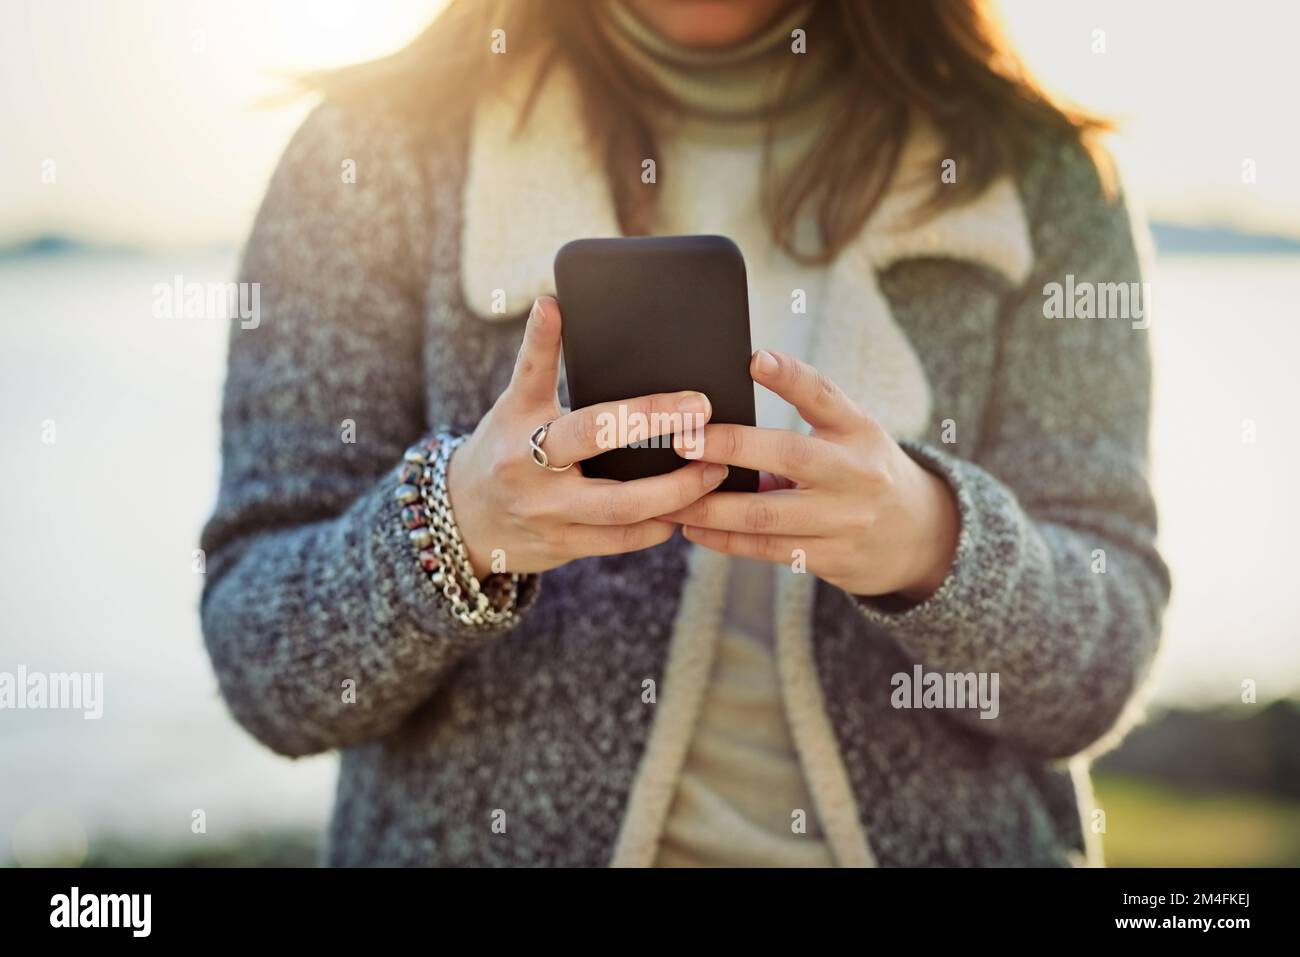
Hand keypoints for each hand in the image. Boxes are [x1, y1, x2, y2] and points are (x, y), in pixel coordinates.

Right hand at [446, 297, 728, 577]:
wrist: (462, 515)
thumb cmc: (500, 445)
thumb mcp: (514, 400)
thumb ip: (538, 355)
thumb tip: (551, 301)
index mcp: (527, 439)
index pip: (595, 426)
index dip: (648, 415)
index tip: (697, 403)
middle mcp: (538, 486)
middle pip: (618, 492)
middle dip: (675, 476)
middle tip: (716, 450)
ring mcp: (552, 524)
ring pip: (625, 521)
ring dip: (676, 502)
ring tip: (714, 476)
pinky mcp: (564, 549)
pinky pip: (620, 543)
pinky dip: (657, 528)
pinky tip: (686, 509)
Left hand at [661, 350, 959, 601]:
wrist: (920, 536)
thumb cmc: (864, 470)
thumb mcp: (852, 432)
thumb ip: (806, 412)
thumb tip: (735, 390)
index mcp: (859, 430)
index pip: (825, 395)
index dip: (790, 376)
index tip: (753, 358)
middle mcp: (855, 473)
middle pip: (788, 457)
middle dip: (729, 448)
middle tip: (681, 441)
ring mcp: (844, 520)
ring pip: (765, 515)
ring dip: (709, 507)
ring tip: (667, 497)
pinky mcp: (830, 558)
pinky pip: (766, 549)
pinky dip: (724, 540)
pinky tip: (692, 528)